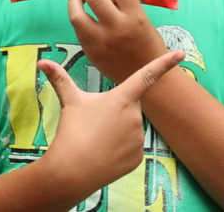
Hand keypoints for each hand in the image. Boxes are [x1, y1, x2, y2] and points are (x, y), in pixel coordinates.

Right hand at [37, 50, 184, 193]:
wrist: (72, 171)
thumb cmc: (72, 132)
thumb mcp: (69, 102)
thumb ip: (59, 79)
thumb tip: (41, 63)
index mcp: (121, 98)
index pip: (147, 76)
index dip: (165, 63)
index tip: (181, 53)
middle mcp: (135, 116)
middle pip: (130, 106)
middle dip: (117, 110)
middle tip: (97, 122)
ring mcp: (138, 138)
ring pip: (131, 127)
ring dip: (119, 129)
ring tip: (99, 139)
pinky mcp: (138, 157)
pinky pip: (132, 147)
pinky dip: (121, 148)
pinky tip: (106, 152)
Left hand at [68, 0, 169, 82]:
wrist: (147, 75)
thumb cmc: (148, 44)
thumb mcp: (143, 20)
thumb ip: (125, 6)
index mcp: (135, 17)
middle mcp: (117, 29)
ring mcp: (102, 43)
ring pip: (76, 16)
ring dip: (74, 2)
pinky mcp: (91, 54)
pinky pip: (78, 32)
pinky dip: (78, 20)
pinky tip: (84, 18)